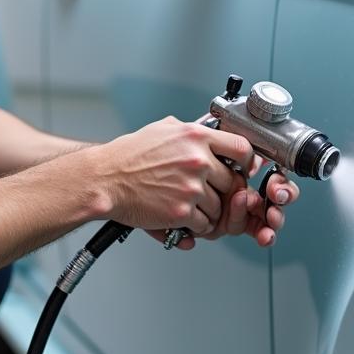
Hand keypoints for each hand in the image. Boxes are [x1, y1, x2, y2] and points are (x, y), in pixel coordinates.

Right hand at [96, 116, 253, 236]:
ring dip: (211, 210)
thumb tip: (212, 130)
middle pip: (234, 181)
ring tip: (194, 205)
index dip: (248, 160)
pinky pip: (204, 223)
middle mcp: (197, 160)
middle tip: (214, 192)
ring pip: (220, 206)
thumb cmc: (130, 155)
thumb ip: (192, 130)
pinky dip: (197, 225)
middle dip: (226, 190)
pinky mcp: (181, 211)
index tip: (245, 167)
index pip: (241, 147)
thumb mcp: (164, 128)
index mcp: (196, 137)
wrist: (105, 179)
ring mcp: (191, 187)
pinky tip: (185, 217)